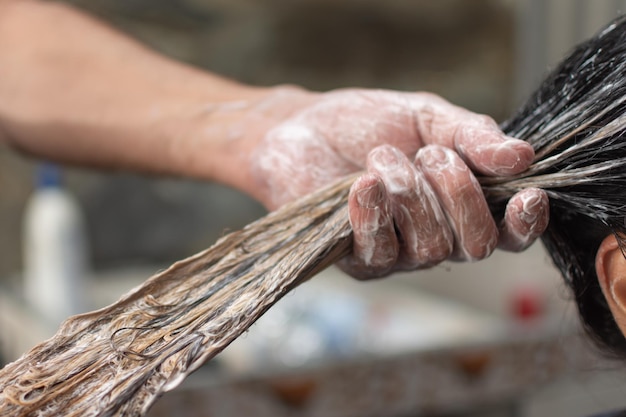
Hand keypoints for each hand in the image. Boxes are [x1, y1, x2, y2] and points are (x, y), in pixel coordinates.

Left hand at [250, 88, 548, 278]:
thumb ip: (472, 135)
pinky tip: (364, 184)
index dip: (526, 222)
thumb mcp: (427, 117)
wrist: (303, 129)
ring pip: (431, 247)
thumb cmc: (368, 124)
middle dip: (459, 193)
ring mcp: (398, 254)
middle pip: (477, 244)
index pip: (508, 233)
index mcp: (462, 205)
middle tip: (429, 153)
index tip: (527, 194)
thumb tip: (522, 156)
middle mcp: (437, 237)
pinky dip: (376, 213)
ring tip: (381, 155)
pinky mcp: (358, 260)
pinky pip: (381, 252)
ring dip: (411, 194)